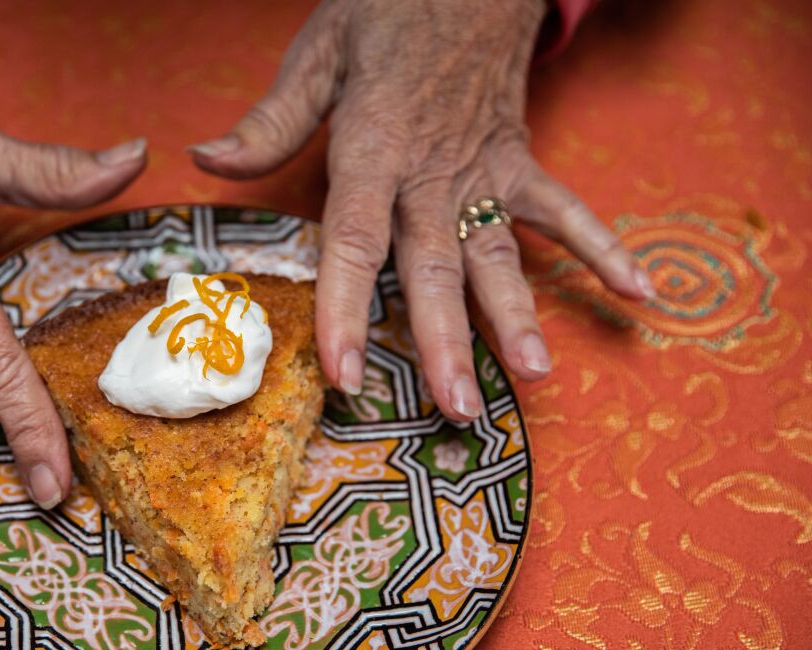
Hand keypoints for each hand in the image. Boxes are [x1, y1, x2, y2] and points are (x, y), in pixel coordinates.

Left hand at [190, 0, 652, 419]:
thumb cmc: (385, 9)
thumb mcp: (318, 53)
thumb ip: (270, 121)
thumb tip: (207, 161)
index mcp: (374, 149)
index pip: (355, 244)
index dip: (346, 312)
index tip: (345, 376)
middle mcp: (432, 174)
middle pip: (436, 269)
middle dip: (447, 343)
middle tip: (458, 410)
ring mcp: (483, 171)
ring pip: (500, 254)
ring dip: (519, 316)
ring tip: (533, 376)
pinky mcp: (519, 159)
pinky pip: (566, 209)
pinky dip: (604, 248)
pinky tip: (640, 293)